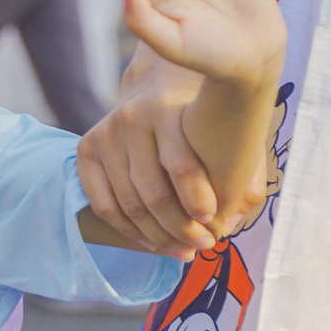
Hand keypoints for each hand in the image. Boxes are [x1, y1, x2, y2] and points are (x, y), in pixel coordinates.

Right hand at [78, 46, 216, 257]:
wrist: (162, 80)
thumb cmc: (203, 119)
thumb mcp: (231, 133)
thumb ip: (243, 176)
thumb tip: (228, 223)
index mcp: (169, 110)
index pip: (180, 165)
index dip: (196, 200)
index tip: (212, 223)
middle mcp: (132, 118)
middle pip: (153, 193)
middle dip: (180, 228)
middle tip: (202, 246)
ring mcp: (106, 134)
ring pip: (129, 204)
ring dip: (158, 237)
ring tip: (182, 251)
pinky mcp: (88, 148)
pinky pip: (104, 204)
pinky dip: (128, 230)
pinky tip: (151, 242)